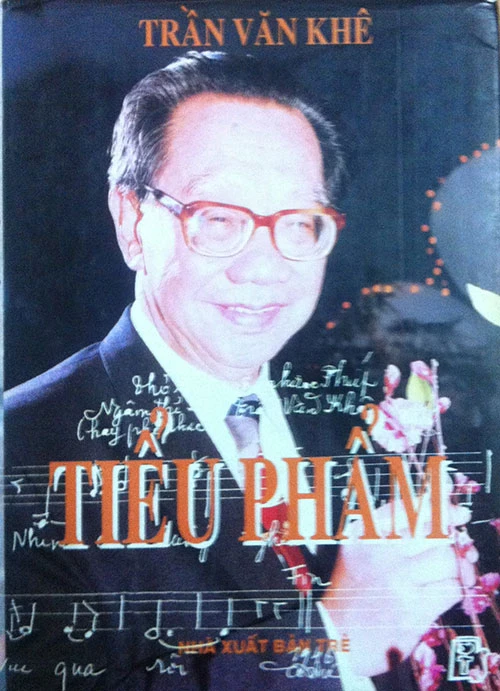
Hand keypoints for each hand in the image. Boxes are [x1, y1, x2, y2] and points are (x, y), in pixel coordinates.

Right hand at [321, 501, 472, 676]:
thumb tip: (427, 509)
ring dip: (453, 564)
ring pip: (446, 558)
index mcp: (363, 536)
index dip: (434, 504)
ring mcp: (398, 582)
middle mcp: (379, 554)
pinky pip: (451, 588)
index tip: (450, 506)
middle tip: (458, 531)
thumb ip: (385, 528)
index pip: (404, 508)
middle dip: (451, 530)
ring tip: (446, 570)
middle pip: (431, 529)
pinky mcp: (414, 609)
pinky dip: (453, 587)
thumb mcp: (356, 551)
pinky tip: (442, 590)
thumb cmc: (351, 592)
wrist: (337, 636)